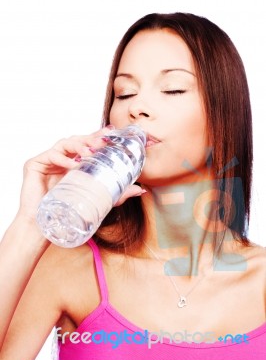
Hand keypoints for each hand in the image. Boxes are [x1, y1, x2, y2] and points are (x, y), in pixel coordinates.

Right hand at [17, 126, 143, 222]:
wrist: (45, 227)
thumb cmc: (69, 212)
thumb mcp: (98, 200)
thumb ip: (118, 194)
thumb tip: (141, 190)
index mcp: (75, 163)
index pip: (88, 145)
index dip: (99, 137)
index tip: (112, 132)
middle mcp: (62, 158)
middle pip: (78, 141)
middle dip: (91, 139)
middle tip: (102, 141)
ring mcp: (48, 160)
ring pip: (65, 143)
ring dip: (79, 145)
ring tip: (89, 153)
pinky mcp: (34, 164)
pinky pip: (50, 155)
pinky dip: (62, 158)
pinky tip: (73, 164)